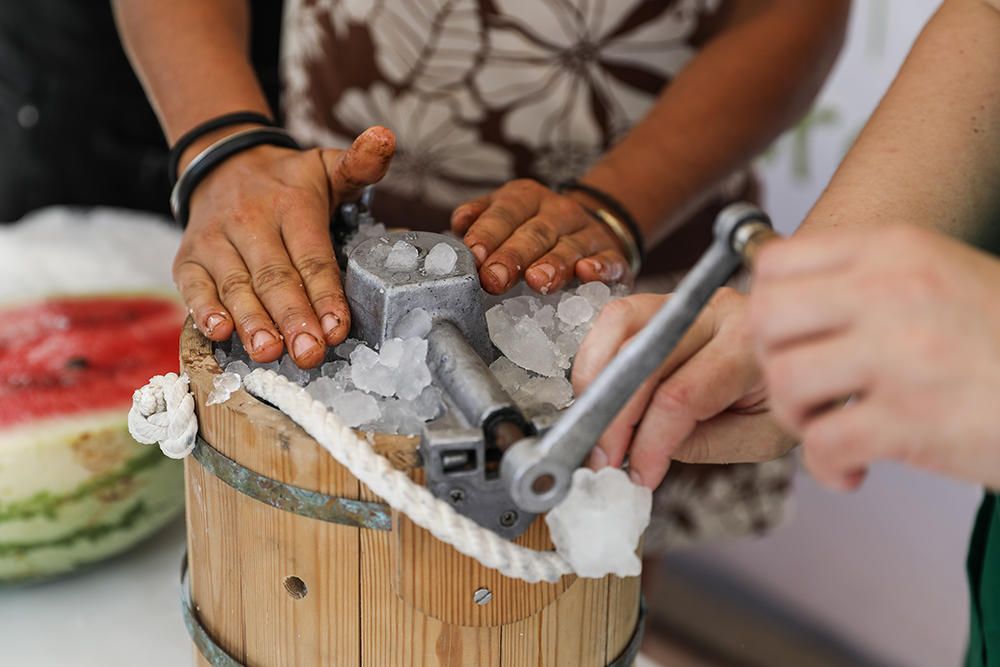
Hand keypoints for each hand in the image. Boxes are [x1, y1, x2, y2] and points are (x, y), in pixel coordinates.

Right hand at [173, 126, 394, 367]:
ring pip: (235, 285)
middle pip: (274, 275)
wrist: (223, 162)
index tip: (337, 327)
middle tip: (309, 352)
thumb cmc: (288, 181)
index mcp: (291, 204)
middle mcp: (250, 221)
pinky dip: (203, 310)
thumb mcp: (327, 167)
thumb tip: (386, 138)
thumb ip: (360, 164)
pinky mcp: (188, 258)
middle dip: (293, 317)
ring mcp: (215, 240)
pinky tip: (219, 333)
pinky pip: (194, 286)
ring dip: (251, 321)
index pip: (312, 255)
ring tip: (268, 351)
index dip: (325, 294)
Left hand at [451, 179, 631, 294]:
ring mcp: (587, 234)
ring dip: (553, 264)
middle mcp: (558, 212)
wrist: (588, 228)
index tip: (475, 255)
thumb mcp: (504, 217)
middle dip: (513, 256)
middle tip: (494, 279)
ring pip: (569, 248)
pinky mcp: (612, 256)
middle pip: (534, 233)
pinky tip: (588, 273)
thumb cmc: (533, 232)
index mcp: (525, 199)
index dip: (488, 234)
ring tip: (537, 281)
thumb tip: (459, 222)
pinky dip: (600, 267)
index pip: (505, 213)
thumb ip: (479, 221)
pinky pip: (608, 261)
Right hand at [572, 288, 794, 488]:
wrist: (802, 357)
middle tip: (602, 460)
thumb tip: (640, 449)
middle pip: (642, 358)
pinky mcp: (663, 302)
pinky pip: (616, 321)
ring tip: (590, 425)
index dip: (651, 441)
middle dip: (612, 417)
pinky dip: (597, 359)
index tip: (639, 475)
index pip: (682, 394)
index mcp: (749, 344)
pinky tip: (598, 398)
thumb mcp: (761, 437)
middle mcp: (715, 309)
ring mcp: (685, 300)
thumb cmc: (784, 399)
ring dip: (593, 379)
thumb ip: (703, 442)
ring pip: (618, 324)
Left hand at [750, 225, 999, 490]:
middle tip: (800, 388)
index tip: (786, 338)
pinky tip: (852, 470)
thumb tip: (775, 297)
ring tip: (828, 428)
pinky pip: (822, 444)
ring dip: (794, 416)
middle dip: (768, 359)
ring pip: (785, 379)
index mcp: (893, 250)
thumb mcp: (939, 276)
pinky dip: (825, 467)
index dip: (765, 307)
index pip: (776, 262)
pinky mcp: (914, 421)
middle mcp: (890, 292)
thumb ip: (864, 280)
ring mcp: (902, 355)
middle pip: (765, 317)